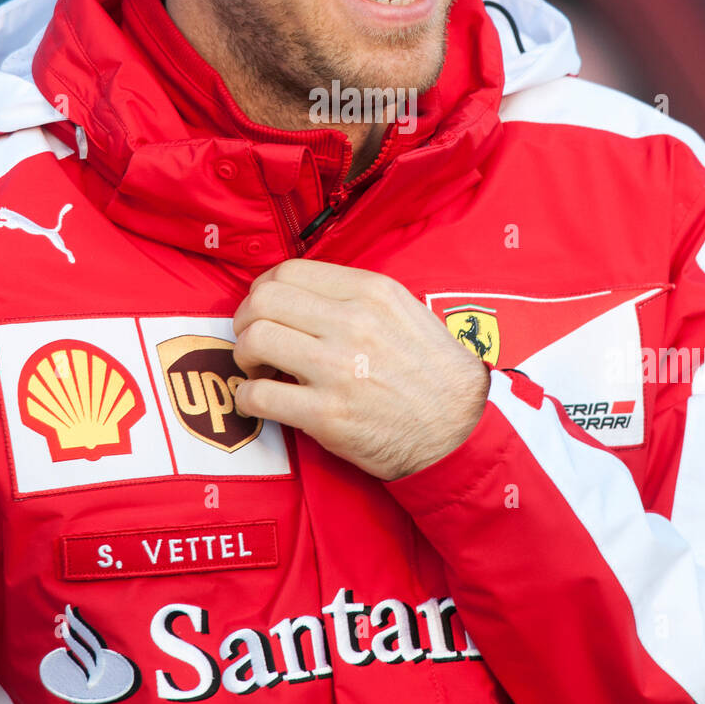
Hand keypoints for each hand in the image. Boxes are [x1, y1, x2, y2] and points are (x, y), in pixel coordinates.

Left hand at [231, 259, 490, 480]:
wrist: (460, 431)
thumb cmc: (433, 373)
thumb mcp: (406, 311)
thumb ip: (356, 296)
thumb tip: (303, 293)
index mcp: (371, 292)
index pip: (288, 271)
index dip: (263, 290)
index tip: (265, 309)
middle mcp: (353, 324)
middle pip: (263, 300)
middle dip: (245, 320)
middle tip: (253, 339)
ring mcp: (338, 369)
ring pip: (254, 339)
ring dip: (244, 355)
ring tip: (259, 368)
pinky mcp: (327, 415)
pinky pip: (259, 394)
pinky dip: (249, 397)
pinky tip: (262, 399)